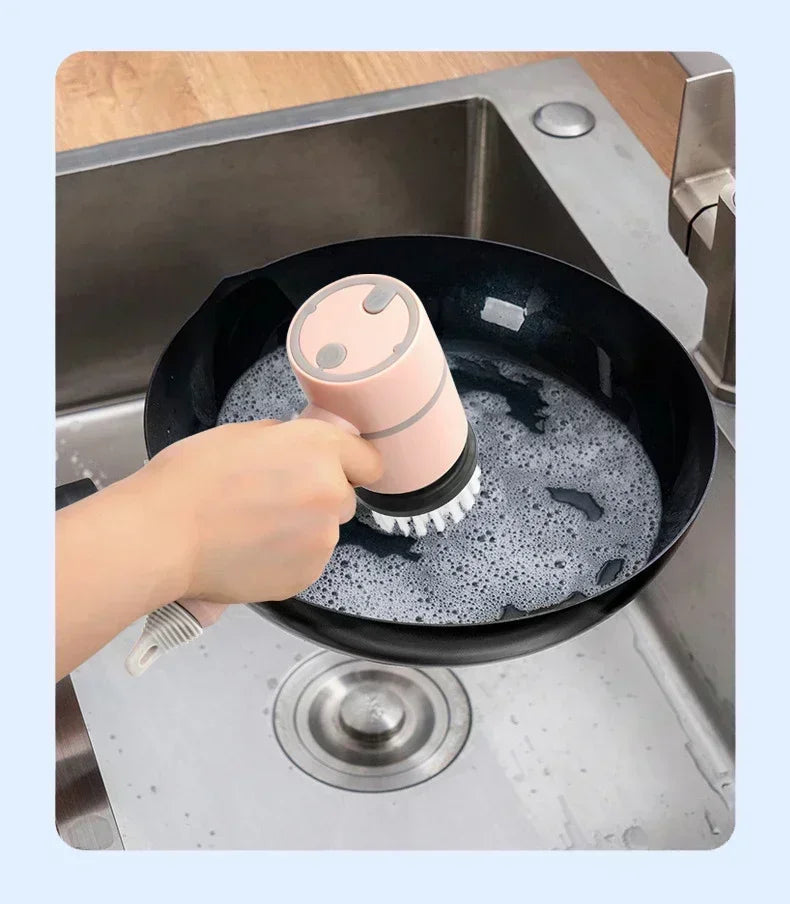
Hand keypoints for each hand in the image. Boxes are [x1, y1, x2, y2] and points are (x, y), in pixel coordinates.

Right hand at [131, 418, 381, 604]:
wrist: (163, 533)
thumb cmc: (192, 478)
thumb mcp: (245, 434)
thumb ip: (289, 442)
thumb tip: (304, 451)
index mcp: (319, 449)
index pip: (369, 460)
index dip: (351, 465)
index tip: (339, 470)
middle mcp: (331, 493)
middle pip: (345, 496)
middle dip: (320, 496)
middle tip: (275, 498)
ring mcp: (322, 539)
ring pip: (325, 531)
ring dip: (302, 529)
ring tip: (255, 527)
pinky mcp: (306, 574)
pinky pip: (307, 561)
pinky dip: (288, 557)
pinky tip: (252, 549)